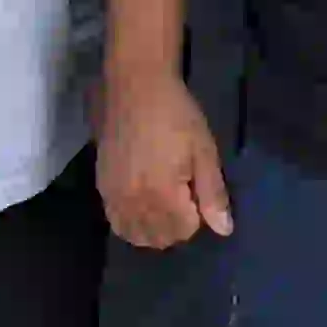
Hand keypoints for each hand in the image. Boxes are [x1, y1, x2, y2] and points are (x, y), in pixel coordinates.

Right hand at [100, 68, 235, 248]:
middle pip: (159, 238)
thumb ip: (213, 193)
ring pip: (135, 235)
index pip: (184, 230)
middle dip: (177, 225)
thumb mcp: (204, 150)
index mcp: (162, 193)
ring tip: (164, 202)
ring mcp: (113, 197)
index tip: (197, 191)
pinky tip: (142, 206)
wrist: (136, 89)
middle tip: (183, 196)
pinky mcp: (102, 188)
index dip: (196, 215)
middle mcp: (134, 202)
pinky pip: (116, 223)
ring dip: (154, 229)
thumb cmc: (176, 115)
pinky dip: (131, 224)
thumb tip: (224, 230)